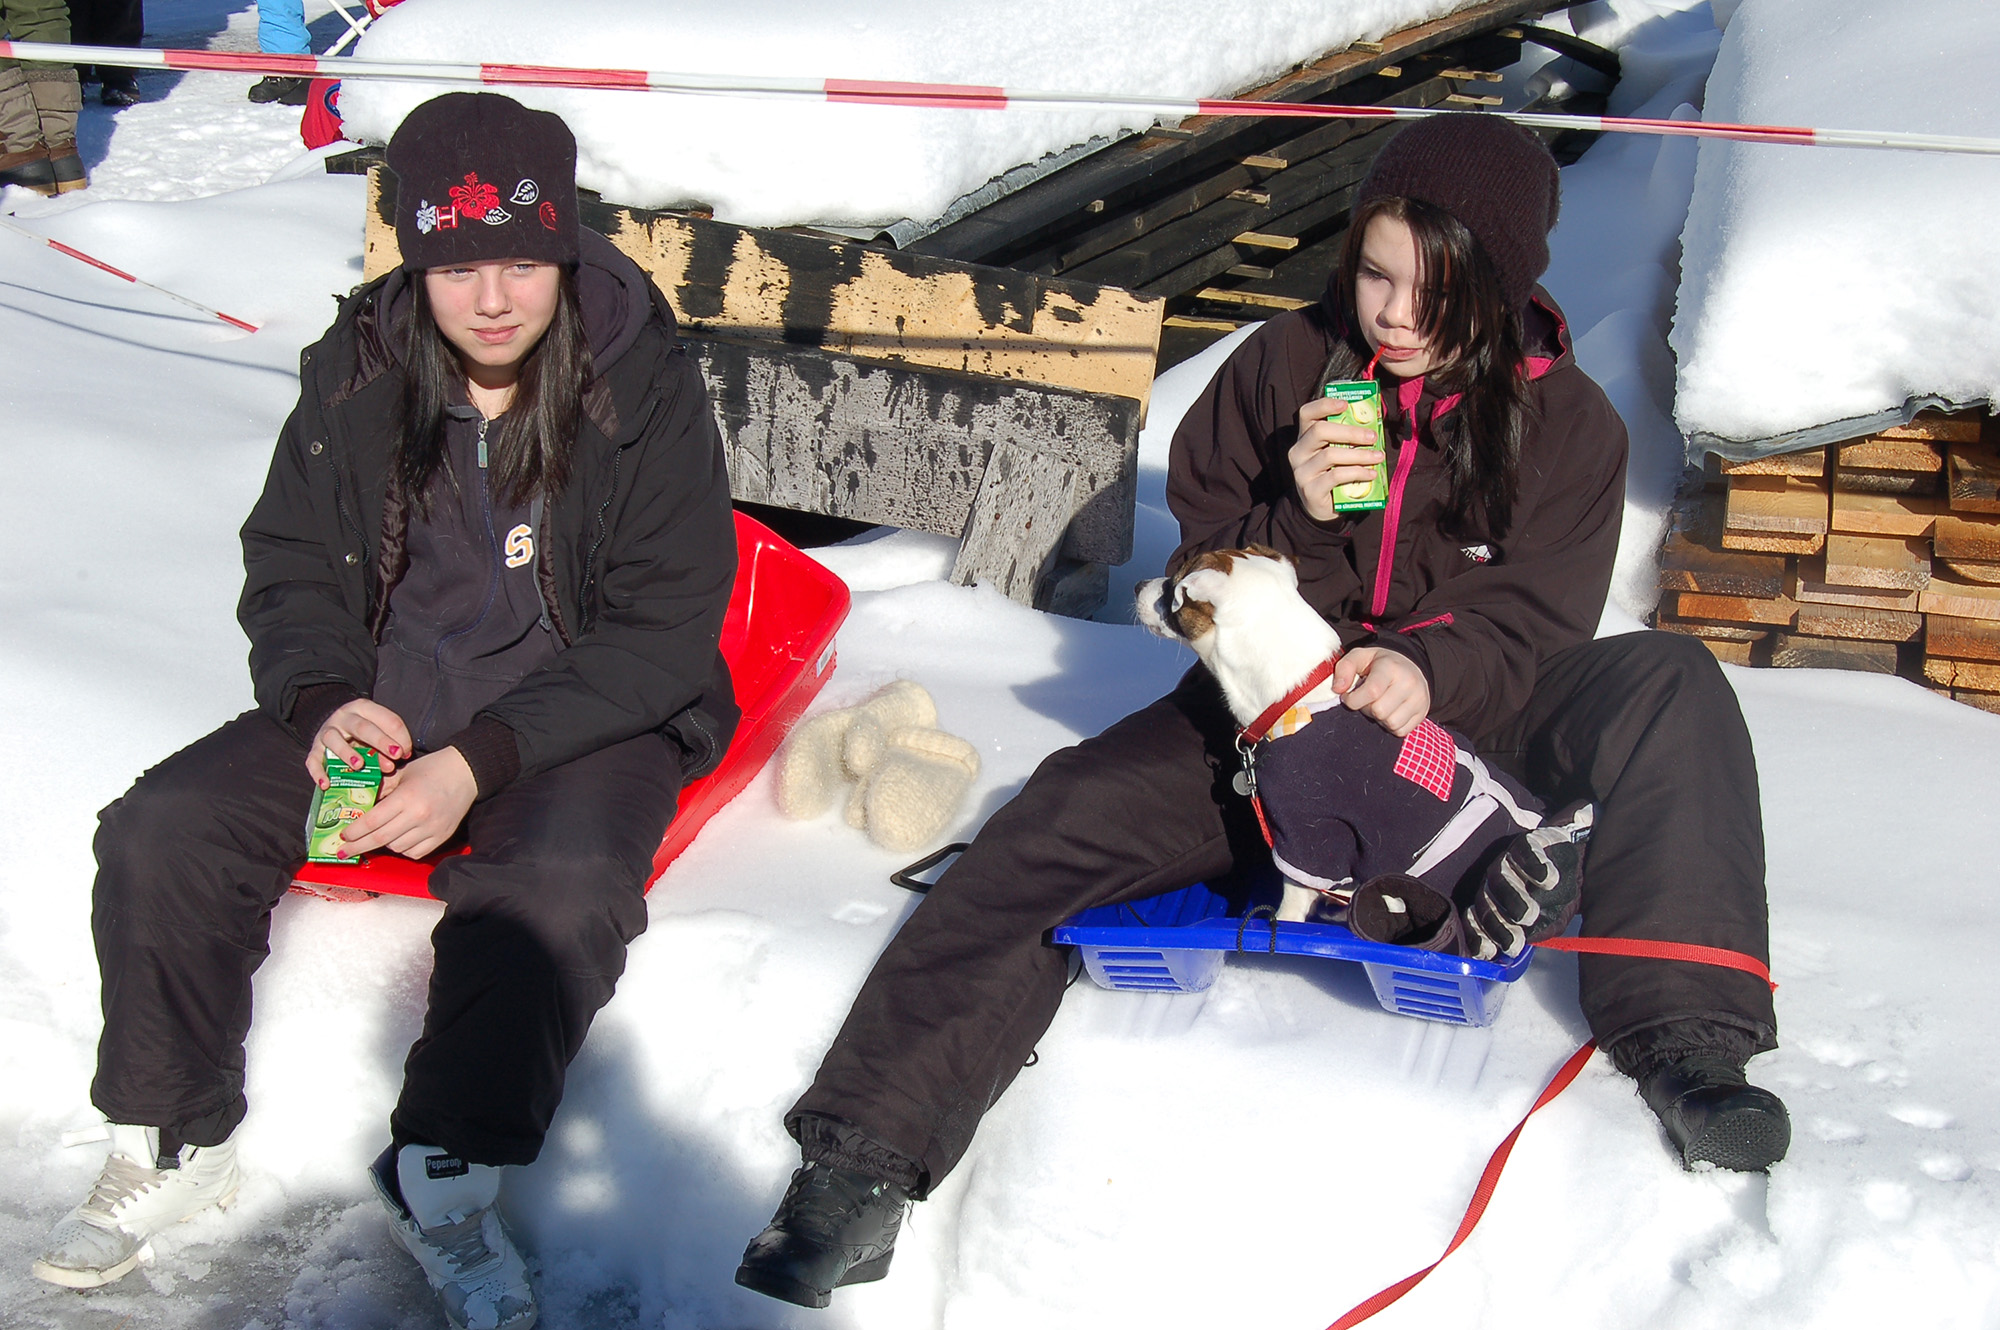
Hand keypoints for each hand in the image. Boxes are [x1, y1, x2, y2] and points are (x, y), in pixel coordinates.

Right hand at [308, 699, 411, 786]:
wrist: (337, 727)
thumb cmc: (365, 732)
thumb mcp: (379, 730)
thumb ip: (391, 740)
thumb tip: (403, 756)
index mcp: (364, 708)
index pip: (385, 718)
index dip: (398, 736)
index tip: (406, 753)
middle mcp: (344, 717)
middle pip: (362, 727)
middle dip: (380, 741)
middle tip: (394, 756)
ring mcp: (326, 731)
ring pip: (334, 739)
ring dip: (347, 753)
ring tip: (360, 766)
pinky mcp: (314, 748)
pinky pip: (313, 760)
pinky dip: (318, 772)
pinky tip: (326, 784)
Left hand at [339, 748, 476, 859]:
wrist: (467, 772)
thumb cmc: (433, 769)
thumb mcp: (402, 773)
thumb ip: (381, 789)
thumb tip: (360, 806)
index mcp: (406, 797)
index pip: (372, 821)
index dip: (355, 832)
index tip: (343, 836)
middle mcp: (418, 816)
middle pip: (381, 839)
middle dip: (358, 846)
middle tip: (343, 852)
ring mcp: (431, 829)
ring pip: (397, 848)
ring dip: (382, 845)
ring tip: (376, 838)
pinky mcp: (441, 836)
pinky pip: (415, 852)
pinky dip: (403, 849)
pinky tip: (399, 840)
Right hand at [1289, 394, 1386, 522]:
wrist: (1321, 508)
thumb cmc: (1333, 474)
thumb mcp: (1337, 452)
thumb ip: (1347, 439)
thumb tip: (1373, 426)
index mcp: (1304, 437)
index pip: (1307, 413)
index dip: (1325, 405)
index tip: (1346, 404)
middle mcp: (1298, 452)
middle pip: (1319, 431)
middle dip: (1350, 432)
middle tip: (1372, 437)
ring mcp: (1302, 472)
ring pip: (1330, 454)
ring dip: (1359, 455)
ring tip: (1378, 457)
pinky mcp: (1310, 490)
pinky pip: (1336, 476)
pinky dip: (1357, 473)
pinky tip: (1371, 473)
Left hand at [1333, 647, 1430, 736]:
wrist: (1410, 665)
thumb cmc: (1379, 664)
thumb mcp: (1359, 657)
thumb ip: (1344, 668)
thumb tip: (1338, 689)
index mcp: (1391, 667)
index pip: (1372, 692)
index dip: (1354, 699)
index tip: (1349, 696)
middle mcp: (1409, 682)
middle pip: (1379, 711)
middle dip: (1367, 708)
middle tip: (1368, 699)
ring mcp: (1419, 699)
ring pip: (1391, 723)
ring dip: (1380, 718)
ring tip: (1380, 703)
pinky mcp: (1423, 713)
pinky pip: (1401, 731)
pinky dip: (1391, 725)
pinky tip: (1390, 711)